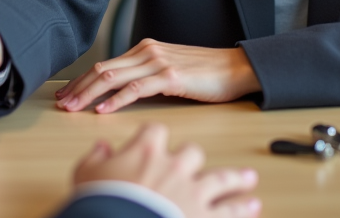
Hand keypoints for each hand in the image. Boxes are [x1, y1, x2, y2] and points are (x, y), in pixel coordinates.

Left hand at [56, 39, 260, 113]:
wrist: (235, 68)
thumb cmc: (205, 73)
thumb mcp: (169, 70)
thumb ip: (146, 76)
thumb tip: (123, 92)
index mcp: (144, 49)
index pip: (105, 65)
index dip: (82, 80)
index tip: (66, 94)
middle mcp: (147, 52)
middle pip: (102, 69)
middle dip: (78, 88)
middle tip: (61, 104)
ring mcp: (158, 63)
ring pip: (113, 78)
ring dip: (89, 94)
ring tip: (74, 108)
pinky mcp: (170, 77)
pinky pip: (136, 89)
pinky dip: (116, 100)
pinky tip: (103, 110)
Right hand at [74, 124, 260, 217]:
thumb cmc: (102, 201)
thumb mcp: (86, 174)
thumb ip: (96, 157)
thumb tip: (101, 148)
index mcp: (146, 151)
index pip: (156, 131)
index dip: (155, 135)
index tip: (155, 139)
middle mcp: (175, 166)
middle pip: (192, 151)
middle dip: (194, 157)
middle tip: (198, 161)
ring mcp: (193, 191)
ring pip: (221, 178)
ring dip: (236, 178)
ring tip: (248, 178)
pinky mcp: (205, 216)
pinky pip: (230, 210)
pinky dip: (242, 208)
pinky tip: (253, 205)